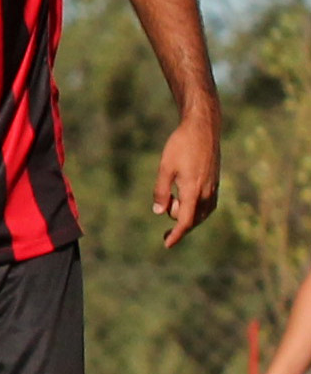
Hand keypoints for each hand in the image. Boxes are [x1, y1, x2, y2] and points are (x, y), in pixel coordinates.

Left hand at [152, 113, 219, 248]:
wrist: (203, 128)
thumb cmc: (181, 146)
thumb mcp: (165, 168)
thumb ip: (161, 191)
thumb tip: (158, 212)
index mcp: (193, 190)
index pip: (185, 221)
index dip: (176, 235)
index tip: (167, 245)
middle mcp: (207, 192)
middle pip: (193, 220)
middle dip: (178, 221)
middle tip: (164, 204)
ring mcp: (213, 187)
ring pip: (202, 213)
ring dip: (187, 214)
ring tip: (173, 200)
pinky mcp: (215, 182)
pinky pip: (207, 204)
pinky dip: (196, 208)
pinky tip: (186, 201)